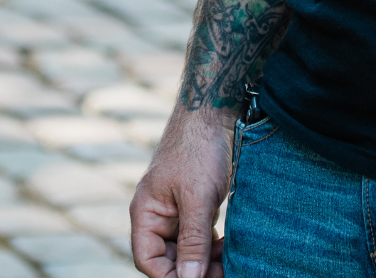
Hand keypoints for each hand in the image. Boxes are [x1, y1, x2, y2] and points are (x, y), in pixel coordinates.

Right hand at [131, 107, 235, 277]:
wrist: (215, 113)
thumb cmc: (199, 149)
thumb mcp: (197, 198)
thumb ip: (193, 241)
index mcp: (145, 213)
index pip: (148, 260)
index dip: (171, 277)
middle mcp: (157, 215)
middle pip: (169, 260)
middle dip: (194, 271)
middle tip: (222, 273)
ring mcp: (177, 212)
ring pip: (188, 251)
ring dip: (207, 261)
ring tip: (229, 263)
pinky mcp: (196, 207)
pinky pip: (201, 238)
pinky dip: (214, 248)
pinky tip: (230, 248)